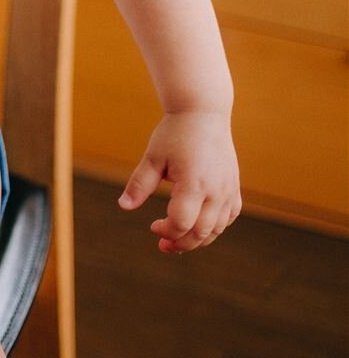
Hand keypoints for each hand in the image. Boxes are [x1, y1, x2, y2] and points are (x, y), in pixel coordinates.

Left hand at [119, 109, 240, 253]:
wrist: (203, 113)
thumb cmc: (175, 133)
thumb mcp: (153, 157)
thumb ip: (139, 184)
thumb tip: (123, 206)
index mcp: (194, 184)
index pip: (182, 223)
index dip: (166, 232)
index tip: (152, 226)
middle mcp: (215, 190)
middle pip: (201, 233)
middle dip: (181, 244)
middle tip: (163, 245)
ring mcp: (228, 190)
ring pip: (217, 229)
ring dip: (197, 239)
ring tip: (178, 238)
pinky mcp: (233, 187)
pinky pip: (228, 217)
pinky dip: (214, 227)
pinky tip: (199, 224)